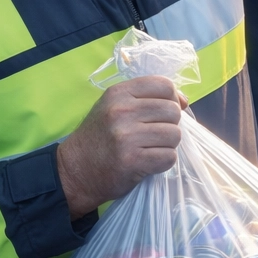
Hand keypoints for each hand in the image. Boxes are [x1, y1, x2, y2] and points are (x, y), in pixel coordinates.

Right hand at [56, 76, 187, 218]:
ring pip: (175, 135)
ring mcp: (126, 136)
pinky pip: (168, 157)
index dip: (172, 99)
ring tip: (150, 149)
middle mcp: (122, 111)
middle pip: (173, 111)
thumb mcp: (114, 107)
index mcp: (119, 93)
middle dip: (170, 125)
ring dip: (168, 145)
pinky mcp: (132, 160)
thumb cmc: (99, 138)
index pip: (164, 85)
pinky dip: (163, 162)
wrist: (75, 171)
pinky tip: (148, 162)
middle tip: (153, 136)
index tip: (163, 113)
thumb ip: (146, 99)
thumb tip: (183, 100)